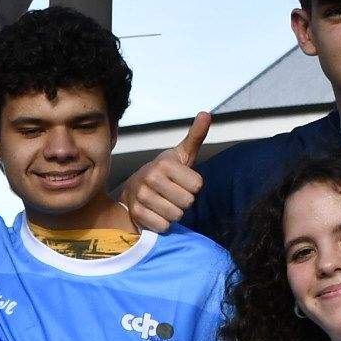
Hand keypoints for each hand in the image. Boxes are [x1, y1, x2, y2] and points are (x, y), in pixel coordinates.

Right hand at [127, 112, 207, 233]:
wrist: (134, 187)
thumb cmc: (165, 172)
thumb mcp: (182, 154)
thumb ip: (196, 136)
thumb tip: (206, 113)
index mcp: (164, 163)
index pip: (197, 186)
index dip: (193, 186)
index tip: (182, 182)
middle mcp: (150, 178)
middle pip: (187, 202)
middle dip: (184, 201)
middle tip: (174, 194)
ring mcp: (141, 196)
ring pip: (176, 215)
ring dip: (174, 213)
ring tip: (165, 203)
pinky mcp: (136, 214)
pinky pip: (163, 226)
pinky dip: (163, 224)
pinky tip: (156, 213)